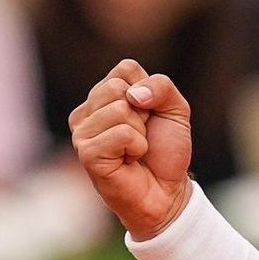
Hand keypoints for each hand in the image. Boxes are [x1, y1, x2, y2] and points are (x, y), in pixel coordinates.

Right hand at [70, 59, 193, 238]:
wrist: (167, 191)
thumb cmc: (165, 149)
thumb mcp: (176, 109)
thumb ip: (162, 86)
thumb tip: (132, 95)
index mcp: (104, 96)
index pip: (125, 68)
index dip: (149, 91)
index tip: (150, 115)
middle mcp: (87, 111)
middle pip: (116, 86)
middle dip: (143, 111)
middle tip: (142, 134)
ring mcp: (82, 132)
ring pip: (119, 109)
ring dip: (140, 132)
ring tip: (135, 150)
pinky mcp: (86, 153)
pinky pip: (121, 133)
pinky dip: (137, 146)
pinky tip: (129, 160)